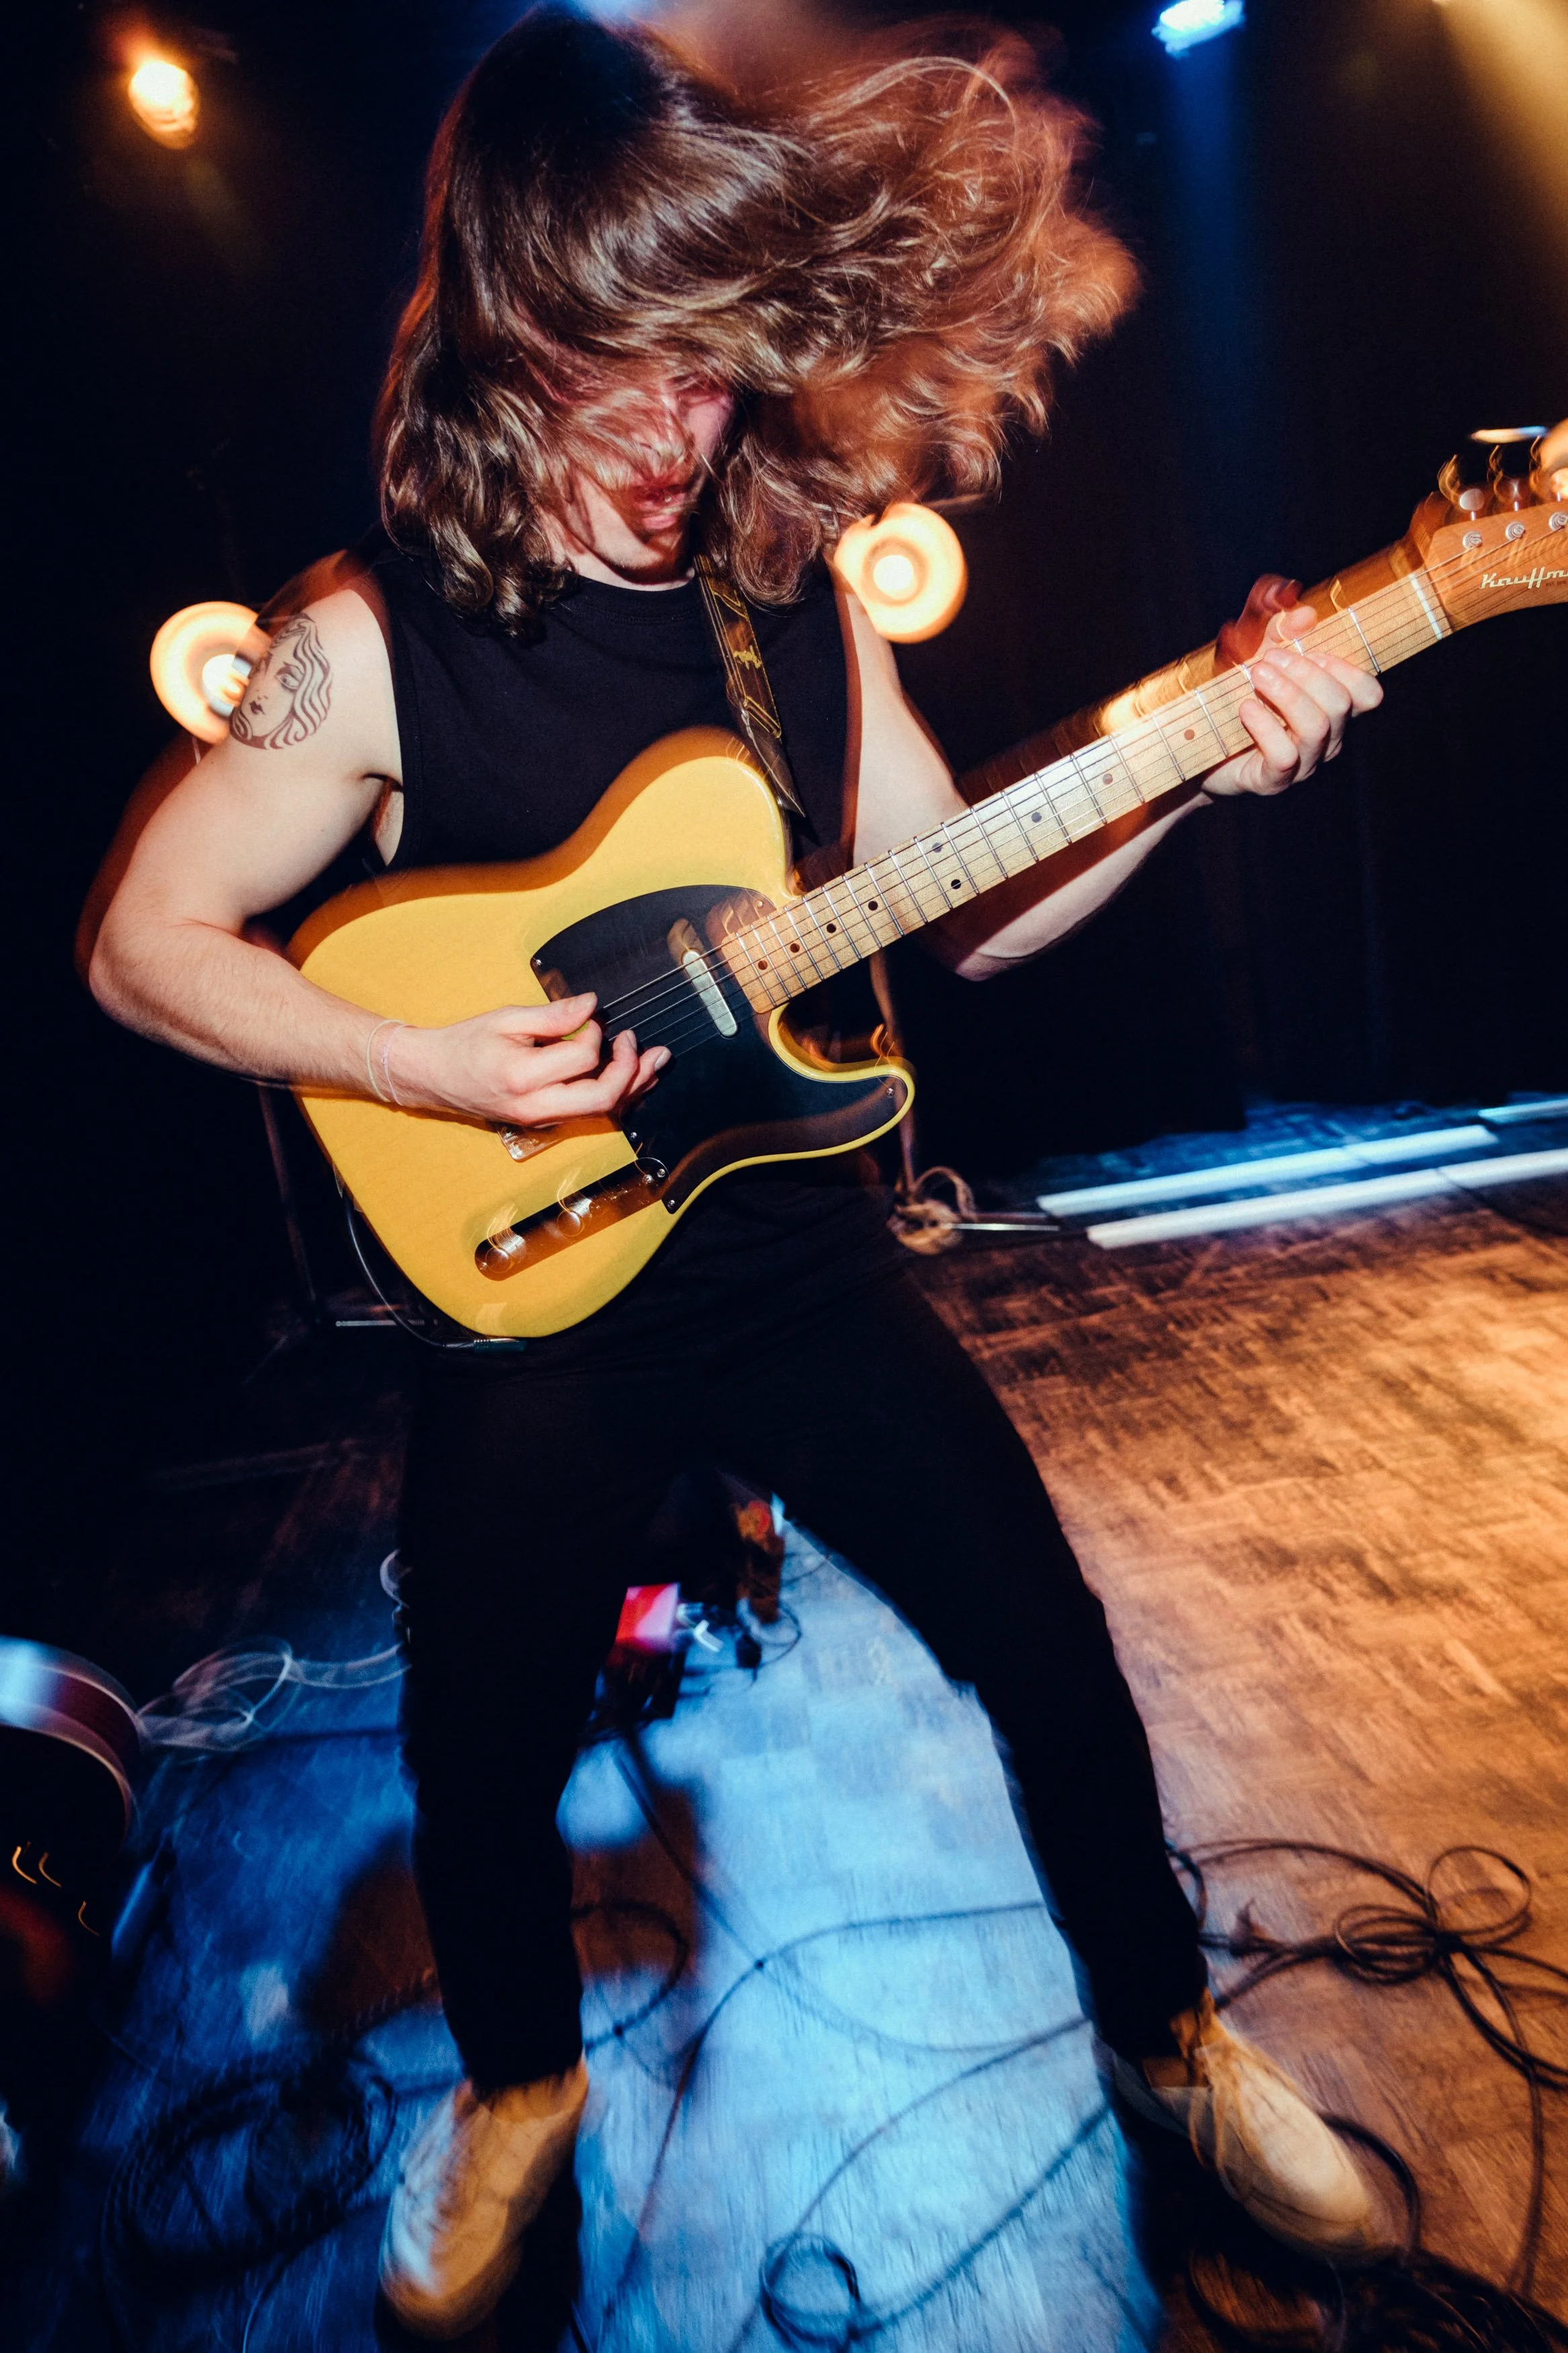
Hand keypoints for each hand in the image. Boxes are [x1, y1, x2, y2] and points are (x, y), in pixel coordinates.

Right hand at [383, 993, 667, 1123]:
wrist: (433, 1076)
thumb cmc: (464, 1045)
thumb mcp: (507, 1019)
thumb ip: (553, 1015)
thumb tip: (591, 1005)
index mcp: (523, 1077)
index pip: (581, 1058)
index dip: (596, 1033)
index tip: (591, 1017)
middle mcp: (536, 1107)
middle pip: (602, 1099)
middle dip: (631, 1071)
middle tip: (639, 1043)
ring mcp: (541, 1119)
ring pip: (601, 1111)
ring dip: (633, 1086)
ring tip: (655, 1061)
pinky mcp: (544, 1120)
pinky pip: (589, 1111)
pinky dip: (615, 1094)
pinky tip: (631, 1077)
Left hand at [1202, 573, 1382, 798]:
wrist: (1189, 744)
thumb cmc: (1228, 692)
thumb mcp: (1245, 644)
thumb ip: (1265, 612)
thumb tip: (1286, 593)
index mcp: (1332, 709)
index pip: (1369, 694)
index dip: (1345, 667)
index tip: (1308, 650)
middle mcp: (1326, 740)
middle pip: (1342, 703)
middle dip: (1305, 672)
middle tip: (1267, 660)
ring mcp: (1302, 764)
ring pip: (1318, 727)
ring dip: (1286, 693)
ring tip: (1255, 677)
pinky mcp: (1272, 781)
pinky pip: (1284, 755)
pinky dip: (1263, 724)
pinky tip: (1244, 709)